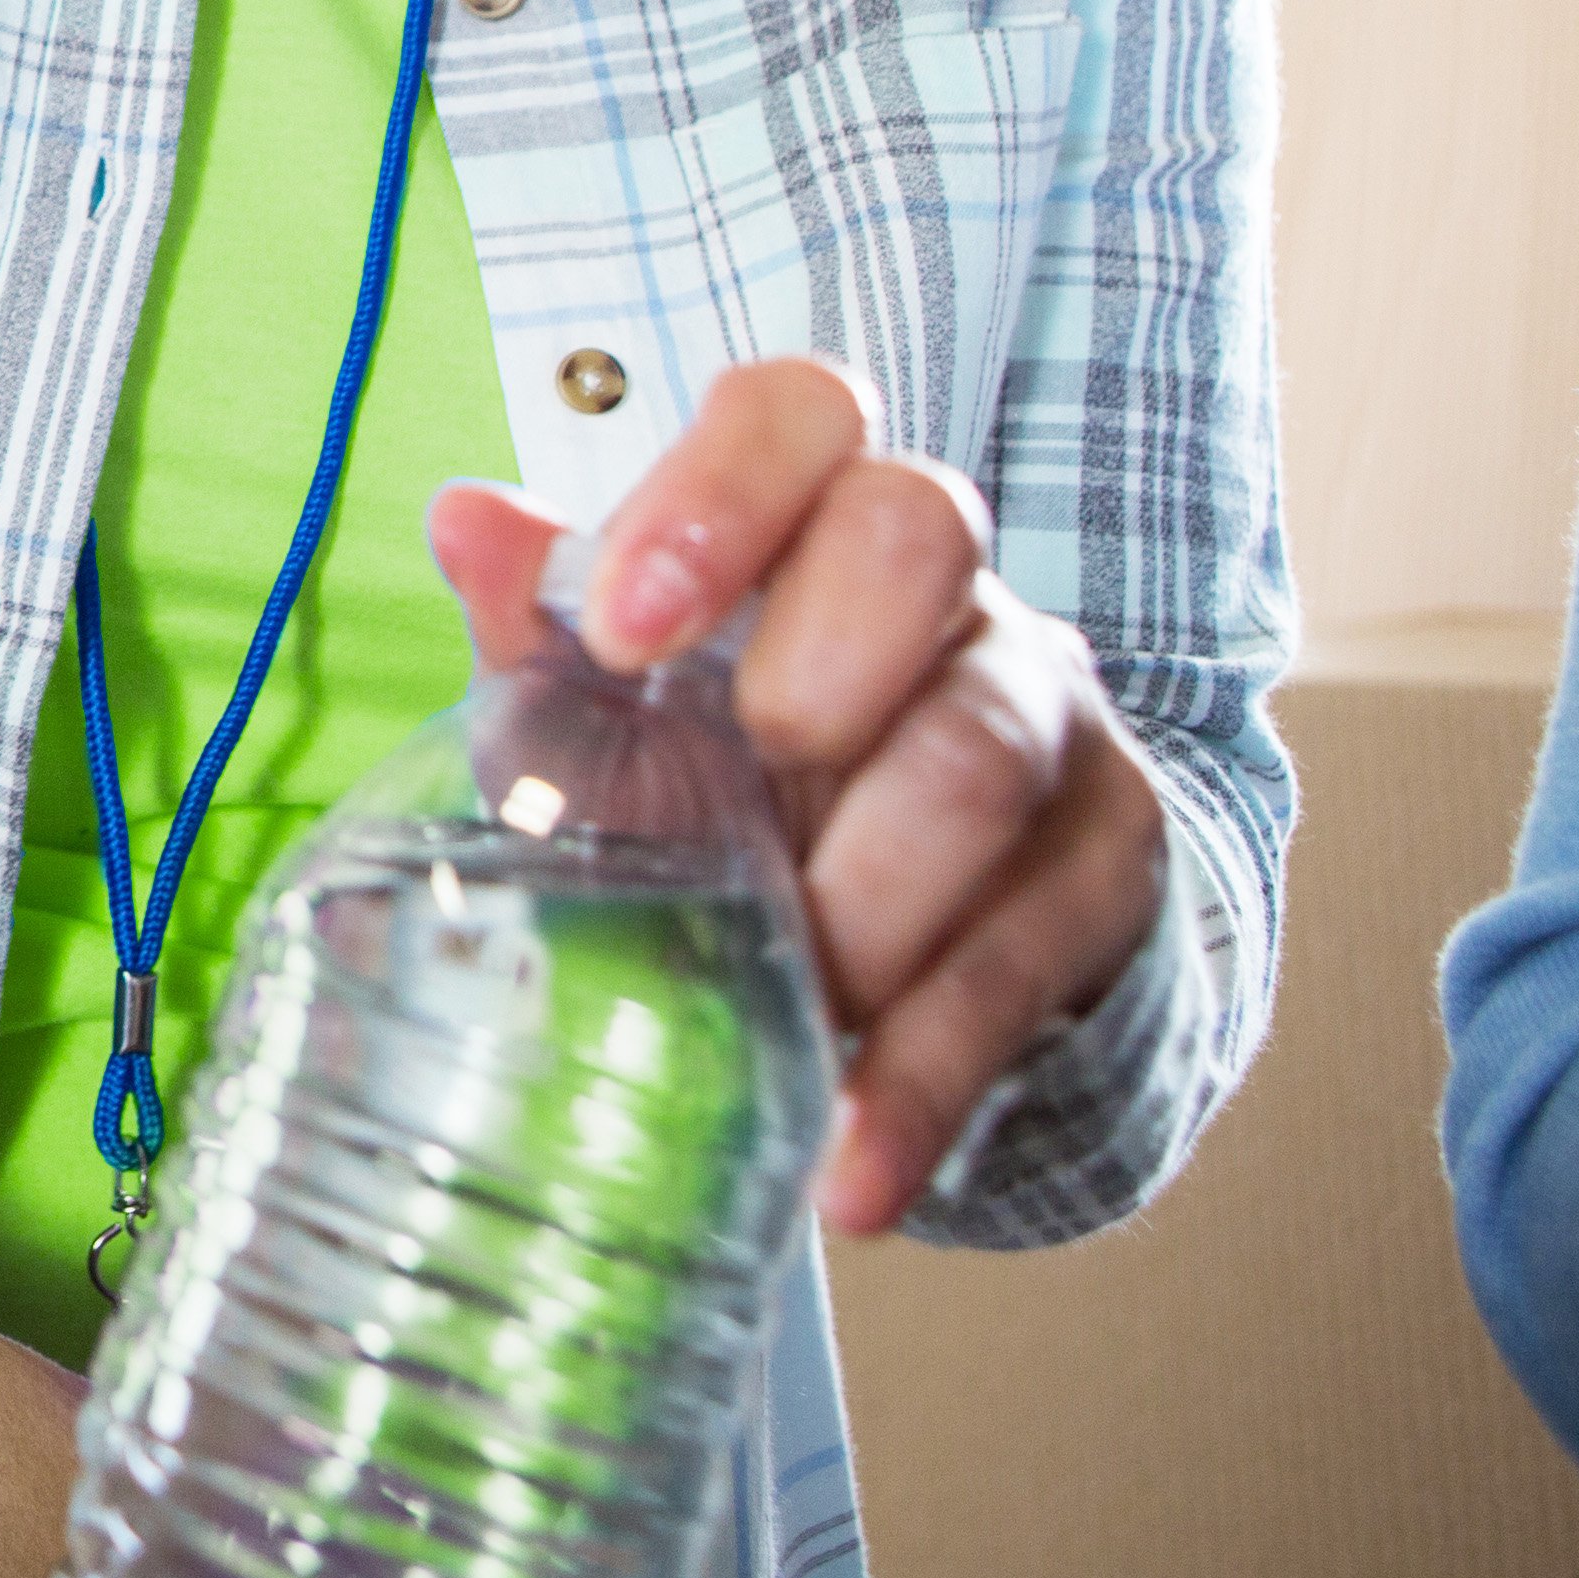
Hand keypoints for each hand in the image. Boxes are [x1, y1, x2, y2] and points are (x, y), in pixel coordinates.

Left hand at [426, 358, 1168, 1236]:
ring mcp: (1047, 717)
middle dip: (811, 676)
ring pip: (981, 755)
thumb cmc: (747, 780)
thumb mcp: (632, 709)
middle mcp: (953, 590)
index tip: (624, 628)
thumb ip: (549, 623)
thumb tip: (471, 516)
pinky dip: (923, 1077)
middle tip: (730, 816)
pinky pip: (1026, 960)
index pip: (803, 412)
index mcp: (815, 517)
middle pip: (923, 534)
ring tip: (782, 1013)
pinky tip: (853, 1165)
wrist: (939, 930)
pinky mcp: (1108, 867)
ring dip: (861, 909)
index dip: (719, 493)